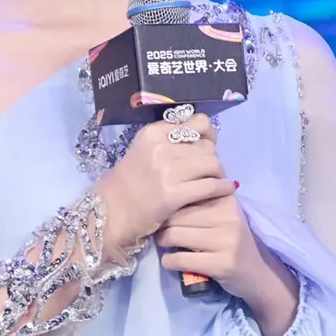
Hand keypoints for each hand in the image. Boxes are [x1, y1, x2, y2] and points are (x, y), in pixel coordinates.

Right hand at [92, 109, 234, 266]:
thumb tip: (205, 139)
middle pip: (207, 146)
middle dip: (213, 158)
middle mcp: (160, 146)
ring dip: (218, 173)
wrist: (109, 213)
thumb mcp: (144, 151)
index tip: (207, 147)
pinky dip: (223, 188)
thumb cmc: (128, 184)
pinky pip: (211, 186)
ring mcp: (167, 170)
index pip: (198, 123)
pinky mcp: (173, 194)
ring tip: (215, 181)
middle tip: (210, 171)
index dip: (208, 136)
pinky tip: (226, 190)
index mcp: (154, 132)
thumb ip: (169, 142)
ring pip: (213, 163)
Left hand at [153, 191, 257, 288]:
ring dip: (162, 242)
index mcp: (227, 199)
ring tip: (164, 245)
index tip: (163, 215)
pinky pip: (180, 259)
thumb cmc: (233, 241)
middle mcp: (229, 217)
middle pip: (176, 216)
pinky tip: (170, 261)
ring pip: (174, 235)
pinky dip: (169, 261)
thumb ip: (202, 202)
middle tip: (160, 233)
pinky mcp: (221, 264)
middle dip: (162, 225)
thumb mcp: (223, 216)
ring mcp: (227, 241)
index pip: (186, 195)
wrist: (258, 273)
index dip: (169, 207)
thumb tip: (163, 194)